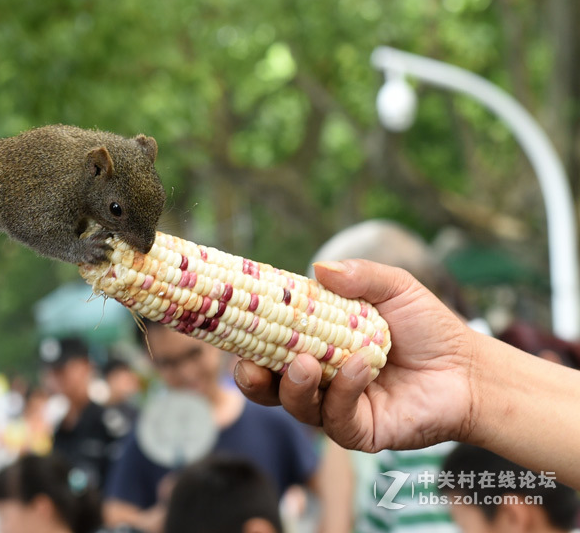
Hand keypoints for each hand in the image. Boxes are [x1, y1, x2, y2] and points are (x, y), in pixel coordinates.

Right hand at [233, 259, 476, 451]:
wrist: (470, 368)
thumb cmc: (429, 327)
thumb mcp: (394, 287)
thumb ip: (359, 275)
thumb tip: (318, 267)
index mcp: (316, 344)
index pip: (269, 344)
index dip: (246, 339)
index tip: (230, 326)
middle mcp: (319, 379)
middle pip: (268, 386)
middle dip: (250, 378)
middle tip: (249, 364)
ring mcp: (338, 407)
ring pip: (297, 406)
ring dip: (294, 385)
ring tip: (306, 362)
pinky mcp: (362, 432)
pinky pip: (337, 419)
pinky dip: (342, 392)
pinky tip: (359, 367)